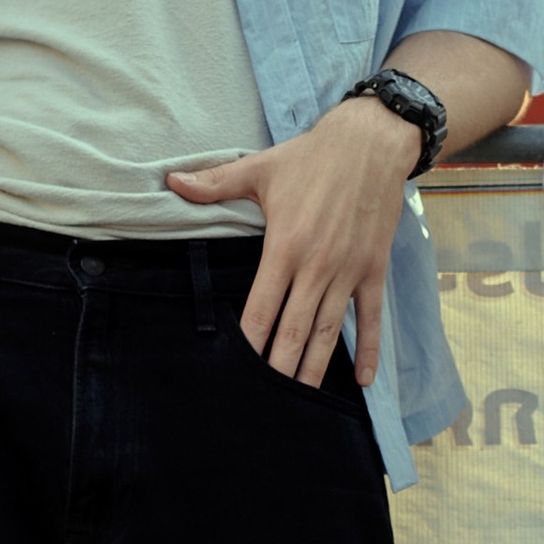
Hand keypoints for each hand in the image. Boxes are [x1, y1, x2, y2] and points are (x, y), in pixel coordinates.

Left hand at [168, 95, 417, 387]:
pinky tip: (363, 380)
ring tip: (302, 399)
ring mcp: (348, 270)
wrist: (372, 142)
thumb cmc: (312, 156)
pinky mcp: (373, 269)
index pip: (262, 306)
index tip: (238, 369)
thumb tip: (170, 183)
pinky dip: (369, 350)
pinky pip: (371, 317)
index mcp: (285, 245)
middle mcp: (317, 266)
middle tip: (267, 401)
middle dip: (280, 368)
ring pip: (329, 331)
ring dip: (316, 368)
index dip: (250, 341)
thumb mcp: (260, 168)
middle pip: (294, 330)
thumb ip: (215, 183)